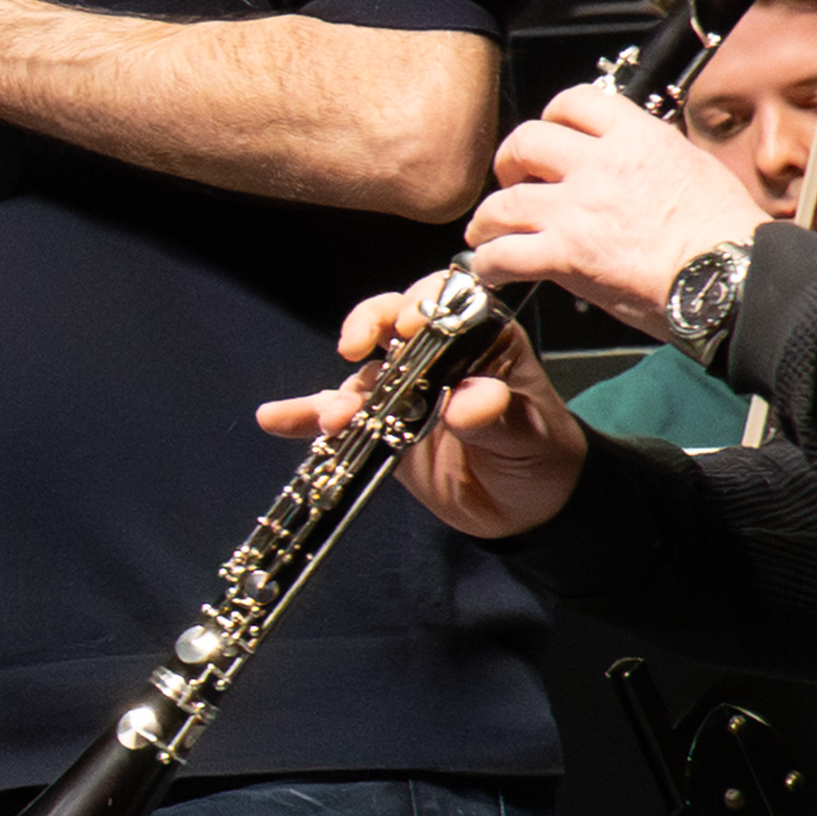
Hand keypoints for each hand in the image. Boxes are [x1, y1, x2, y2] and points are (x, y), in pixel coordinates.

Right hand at [317, 282, 590, 539]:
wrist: (526, 513)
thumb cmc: (541, 457)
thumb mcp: (530, 435)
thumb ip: (498, 414)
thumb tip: (468, 400)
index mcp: (481, 340)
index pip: (445, 302)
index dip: (420, 303)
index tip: (407, 324)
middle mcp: (436, 356)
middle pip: (389, 321)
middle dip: (365, 328)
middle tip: (354, 349)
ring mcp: (403, 392)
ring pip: (359, 373)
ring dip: (339, 391)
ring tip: (332, 419)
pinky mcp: (379, 428)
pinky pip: (337, 416)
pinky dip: (304, 416)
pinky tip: (275, 417)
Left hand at [456, 78, 759, 334]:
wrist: (732, 276)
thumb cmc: (725, 233)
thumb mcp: (694, 167)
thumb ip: (650, 155)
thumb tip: (630, 156)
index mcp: (636, 139)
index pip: (576, 101)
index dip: (552, 117)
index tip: (549, 133)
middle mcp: (600, 166)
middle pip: (525, 142)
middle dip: (509, 162)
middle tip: (512, 181)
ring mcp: (577, 210)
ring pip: (502, 202)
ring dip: (488, 219)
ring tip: (487, 230)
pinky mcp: (566, 255)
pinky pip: (503, 255)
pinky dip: (488, 263)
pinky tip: (493, 269)